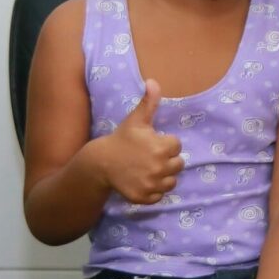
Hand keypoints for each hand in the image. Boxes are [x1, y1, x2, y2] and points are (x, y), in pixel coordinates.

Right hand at [94, 79, 183, 204]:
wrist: (100, 162)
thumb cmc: (121, 139)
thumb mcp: (136, 120)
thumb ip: (149, 102)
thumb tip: (153, 81)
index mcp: (162, 147)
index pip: (177, 146)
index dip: (165, 143)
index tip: (152, 143)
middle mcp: (160, 167)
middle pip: (178, 165)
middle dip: (167, 160)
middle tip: (149, 157)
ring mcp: (152, 184)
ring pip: (171, 182)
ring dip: (163, 176)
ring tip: (147, 169)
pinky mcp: (145, 197)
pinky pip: (160, 195)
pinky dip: (154, 190)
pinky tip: (143, 180)